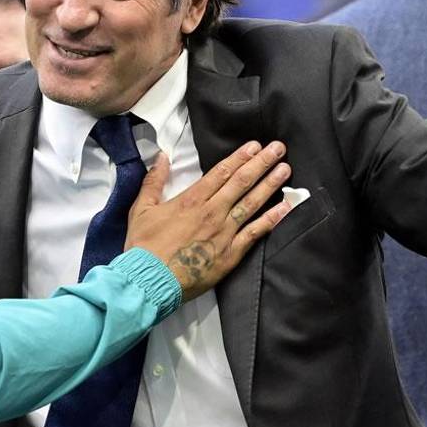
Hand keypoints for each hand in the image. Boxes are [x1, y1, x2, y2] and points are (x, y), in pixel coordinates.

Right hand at [128, 141, 291, 300]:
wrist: (149, 281)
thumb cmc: (144, 247)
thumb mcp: (141, 209)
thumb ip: (154, 181)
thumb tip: (162, 156)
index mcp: (191, 200)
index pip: (221, 172)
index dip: (240, 157)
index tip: (254, 146)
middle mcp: (211, 212)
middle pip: (241, 182)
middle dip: (261, 163)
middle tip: (278, 149)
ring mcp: (223, 233)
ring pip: (252, 203)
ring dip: (269, 184)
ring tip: (285, 169)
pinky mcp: (230, 254)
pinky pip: (255, 233)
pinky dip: (271, 219)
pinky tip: (284, 208)